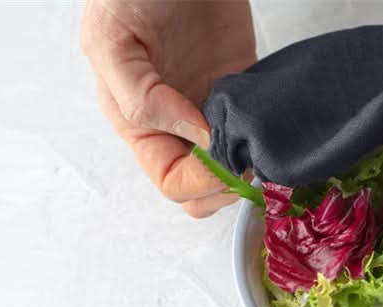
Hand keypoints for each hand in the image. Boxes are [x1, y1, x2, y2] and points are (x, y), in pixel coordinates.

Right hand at [80, 0, 255, 216]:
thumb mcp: (110, 41)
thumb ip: (140, 98)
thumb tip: (196, 138)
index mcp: (138, 123)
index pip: (171, 181)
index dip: (198, 181)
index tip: (222, 160)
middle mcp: (175, 126)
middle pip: (202, 188)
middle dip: (225, 186)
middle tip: (248, 163)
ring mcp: (210, 111)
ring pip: (231, 169)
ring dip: (248, 168)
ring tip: (261, 149)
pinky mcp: (240, 92)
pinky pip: (254, 134)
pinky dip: (266, 143)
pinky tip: (273, 133)